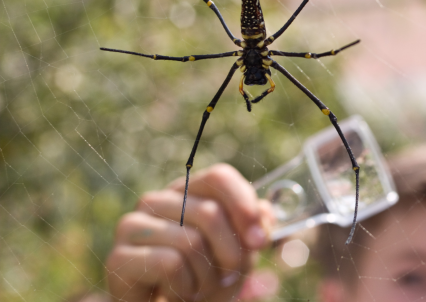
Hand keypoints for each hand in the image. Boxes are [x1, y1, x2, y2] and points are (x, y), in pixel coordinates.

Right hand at [106, 164, 273, 300]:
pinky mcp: (118, 258)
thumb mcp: (239, 252)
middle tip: (228, 277)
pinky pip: (170, 264)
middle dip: (231, 254)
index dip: (244, 205)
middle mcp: (156, 201)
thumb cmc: (205, 279)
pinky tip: (176, 294)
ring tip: (199, 288)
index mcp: (187, 192)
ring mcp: (132, 226)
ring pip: (191, 242)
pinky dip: (184, 288)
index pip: (219, 177)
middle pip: (210, 213)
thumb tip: (264, 211)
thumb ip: (254, 228)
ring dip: (207, 277)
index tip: (259, 241)